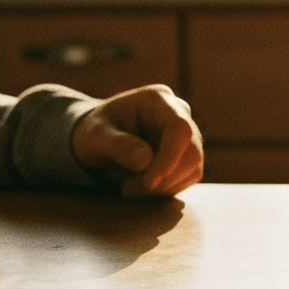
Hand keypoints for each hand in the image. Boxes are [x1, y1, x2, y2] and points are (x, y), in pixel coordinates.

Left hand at [71, 84, 204, 197]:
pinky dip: (166, 189)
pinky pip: (188, 178)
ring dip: (163, 187)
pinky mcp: (187, 155)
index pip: (179, 128)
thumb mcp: (96, 136)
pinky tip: (142, 187)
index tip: (149, 182)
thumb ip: (118, 145)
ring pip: (193, 168)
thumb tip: (144, 162)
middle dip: (163, 177)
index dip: (170, 157)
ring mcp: (187, 134)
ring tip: (130, 188)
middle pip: (191, 151)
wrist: (100, 140)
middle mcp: (179, 113)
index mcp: (158, 99)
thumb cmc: (96, 132)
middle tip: (129, 190)